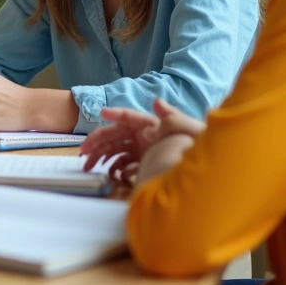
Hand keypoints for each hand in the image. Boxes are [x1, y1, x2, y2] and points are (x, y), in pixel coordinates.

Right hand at [79, 98, 203, 183]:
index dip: (116, 114)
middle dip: (98, 142)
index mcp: (154, 128)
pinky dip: (116, 170)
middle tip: (83, 152)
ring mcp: (144, 154)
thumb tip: (157, 101)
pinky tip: (112, 176)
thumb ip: (173, 118)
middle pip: (117, 137)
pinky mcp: (144, 168)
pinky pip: (125, 167)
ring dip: (101, 157)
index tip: (101, 113)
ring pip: (117, 152)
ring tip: (89, 167)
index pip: (131, 117)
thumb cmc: (195, 153)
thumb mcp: (188, 132)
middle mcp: (146, 139)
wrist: (202, 183)